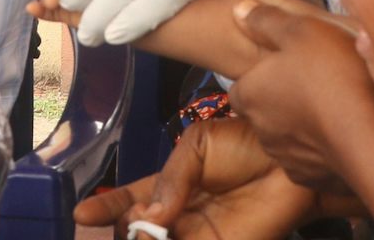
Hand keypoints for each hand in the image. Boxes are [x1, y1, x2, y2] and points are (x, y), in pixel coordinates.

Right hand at [73, 116, 317, 239]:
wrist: (291, 156)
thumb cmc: (250, 142)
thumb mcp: (199, 146)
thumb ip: (172, 177)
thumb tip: (150, 214)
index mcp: (173, 185)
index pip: (131, 203)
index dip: (107, 209)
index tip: (82, 214)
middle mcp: (182, 214)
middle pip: (140, 232)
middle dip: (126, 230)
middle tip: (126, 222)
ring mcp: (201, 235)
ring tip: (142, 229)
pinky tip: (158, 235)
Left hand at [228, 0, 373, 193]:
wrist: (367, 137)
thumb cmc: (332, 76)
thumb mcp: (300, 29)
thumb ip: (267, 19)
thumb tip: (238, 11)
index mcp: (249, 93)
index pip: (240, 85)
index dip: (260, 75)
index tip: (284, 67)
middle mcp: (260, 129)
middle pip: (263, 111)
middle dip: (280, 100)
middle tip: (313, 83)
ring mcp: (285, 157)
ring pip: (286, 136)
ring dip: (299, 124)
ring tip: (331, 107)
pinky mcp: (310, 179)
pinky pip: (309, 159)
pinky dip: (319, 148)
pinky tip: (341, 133)